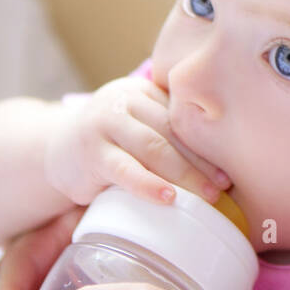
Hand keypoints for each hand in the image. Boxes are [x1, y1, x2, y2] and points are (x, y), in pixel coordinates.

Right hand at [44, 76, 231, 208]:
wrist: (57, 150)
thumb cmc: (111, 141)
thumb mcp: (136, 123)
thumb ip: (166, 127)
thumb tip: (222, 157)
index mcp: (142, 91)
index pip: (181, 115)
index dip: (208, 141)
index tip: (231, 164)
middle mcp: (124, 101)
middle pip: (172, 131)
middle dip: (202, 159)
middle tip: (224, 184)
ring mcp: (105, 125)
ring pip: (153, 148)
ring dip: (185, 173)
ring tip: (208, 196)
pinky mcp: (91, 153)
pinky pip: (124, 170)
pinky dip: (148, 184)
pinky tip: (168, 198)